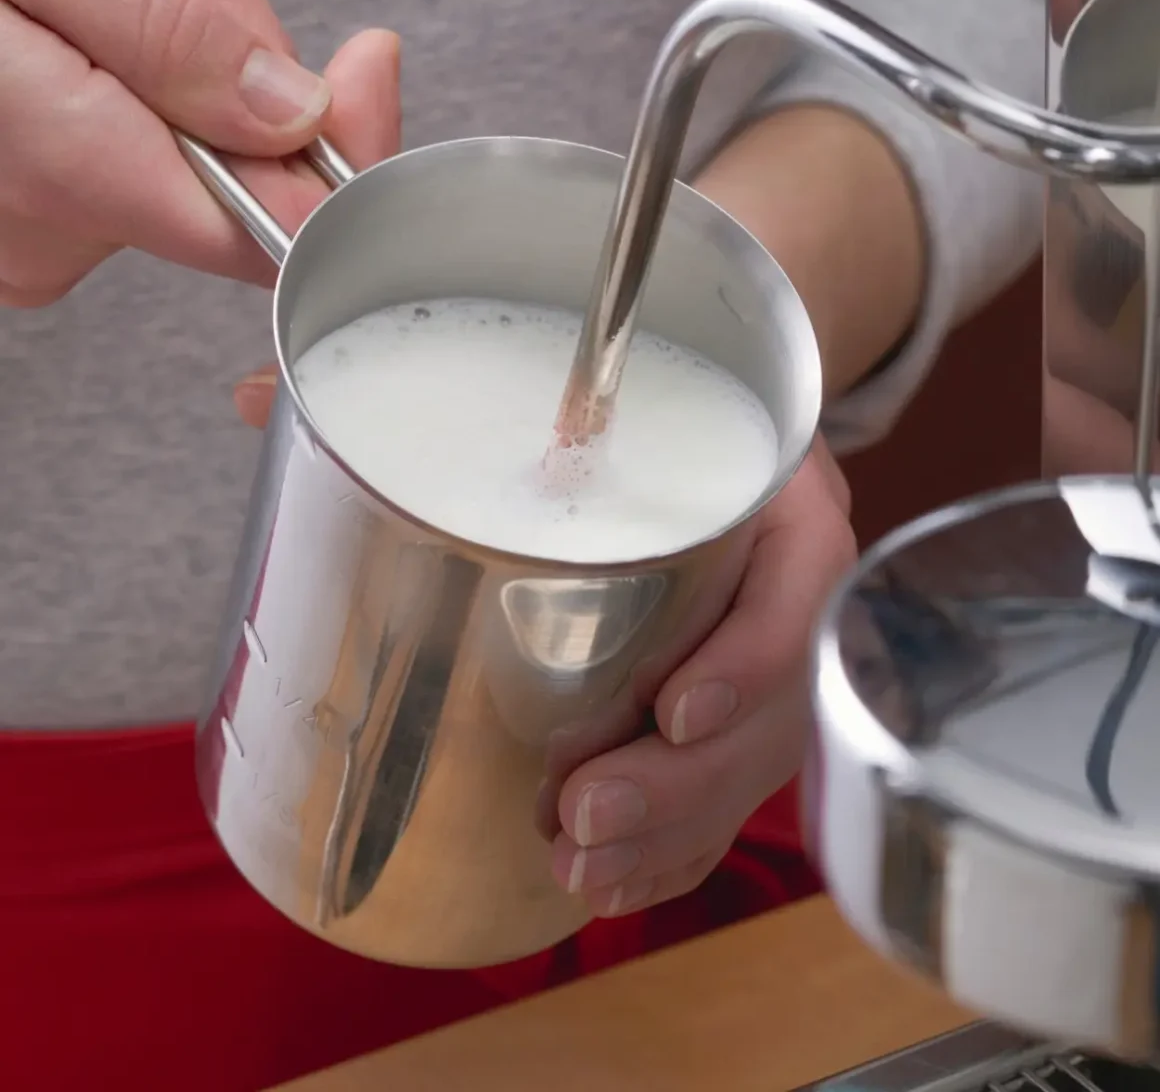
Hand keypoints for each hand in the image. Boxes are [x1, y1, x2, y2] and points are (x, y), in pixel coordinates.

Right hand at [0, 0, 399, 304]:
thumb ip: (172, 32)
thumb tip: (298, 116)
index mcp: (67, 165)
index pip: (269, 231)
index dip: (337, 171)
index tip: (365, 87)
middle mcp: (48, 230)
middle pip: (225, 171)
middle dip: (223, 60)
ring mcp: (32, 231)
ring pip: (176, 151)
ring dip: (169, 52)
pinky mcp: (26, 212)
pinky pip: (123, 152)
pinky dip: (125, 79)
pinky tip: (65, 19)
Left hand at [235, 363, 855, 916]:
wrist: (709, 419)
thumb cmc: (635, 404)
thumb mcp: (570, 382)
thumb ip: (430, 390)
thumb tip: (260, 394)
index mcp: (768, 493)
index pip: (800, 579)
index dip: (753, 656)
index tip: (671, 709)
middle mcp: (779, 582)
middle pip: (773, 705)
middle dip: (680, 782)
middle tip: (582, 818)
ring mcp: (765, 648)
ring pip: (751, 766)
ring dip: (670, 833)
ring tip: (579, 870)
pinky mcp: (739, 702)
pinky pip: (730, 788)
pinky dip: (677, 846)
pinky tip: (613, 881)